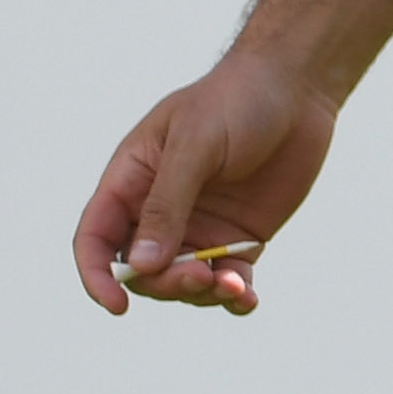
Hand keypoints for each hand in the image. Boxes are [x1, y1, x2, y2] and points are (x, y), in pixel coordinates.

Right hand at [73, 51, 337, 316]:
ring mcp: (200, 227)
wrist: (296, 88)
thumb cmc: (236, 100)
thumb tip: (140, 266)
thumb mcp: (194, 144)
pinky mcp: (239, 239)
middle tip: (201, 276)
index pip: (96, 237)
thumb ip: (166, 204)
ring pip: (183, 284)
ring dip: (203, 294)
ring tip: (235, 285)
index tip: (117, 304)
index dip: (97, 275)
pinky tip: (247, 298)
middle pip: (142, 270)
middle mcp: (160, 209)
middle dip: (165, 284)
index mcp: (132, 179)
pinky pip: (227, 282)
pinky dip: (234, 298)